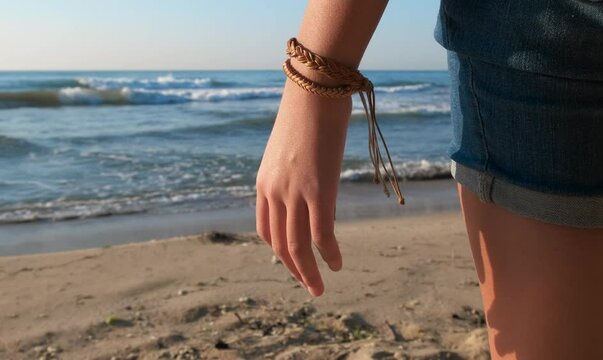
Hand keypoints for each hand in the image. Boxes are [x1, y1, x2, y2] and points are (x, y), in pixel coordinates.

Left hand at [256, 79, 350, 296]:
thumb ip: (293, 173)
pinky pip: (321, 234)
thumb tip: (310, 184)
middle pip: (279, 244)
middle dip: (294, 270)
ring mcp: (294, 192)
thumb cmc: (307, 113)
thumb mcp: (291, 149)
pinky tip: (337, 264)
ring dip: (309, 272)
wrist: (314, 88)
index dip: (280, 252)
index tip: (295, 263)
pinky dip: (328, 254)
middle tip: (310, 287)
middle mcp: (273, 192)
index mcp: (264, 183)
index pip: (266, 230)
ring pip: (297, 246)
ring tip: (320, 288)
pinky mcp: (318, 189)